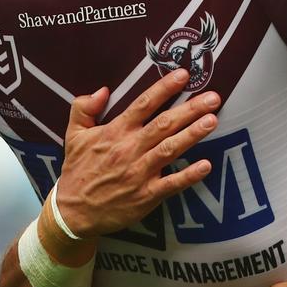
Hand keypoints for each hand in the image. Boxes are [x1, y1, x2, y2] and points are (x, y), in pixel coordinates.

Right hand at [55, 69, 219, 238]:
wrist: (74, 211)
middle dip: (190, 109)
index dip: (164, 88)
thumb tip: (102, 90)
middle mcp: (129, 149)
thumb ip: (83, 108)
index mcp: (115, 132)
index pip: (143, 104)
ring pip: (170, 149)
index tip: (183, 75)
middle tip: (212, 97)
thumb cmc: (78, 169)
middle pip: (164, 123)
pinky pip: (171, 184)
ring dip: (192, 134)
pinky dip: (189, 175)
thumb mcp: (74, 134)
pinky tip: (205, 165)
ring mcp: (139, 172)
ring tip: (212, 120)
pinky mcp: (146, 195)